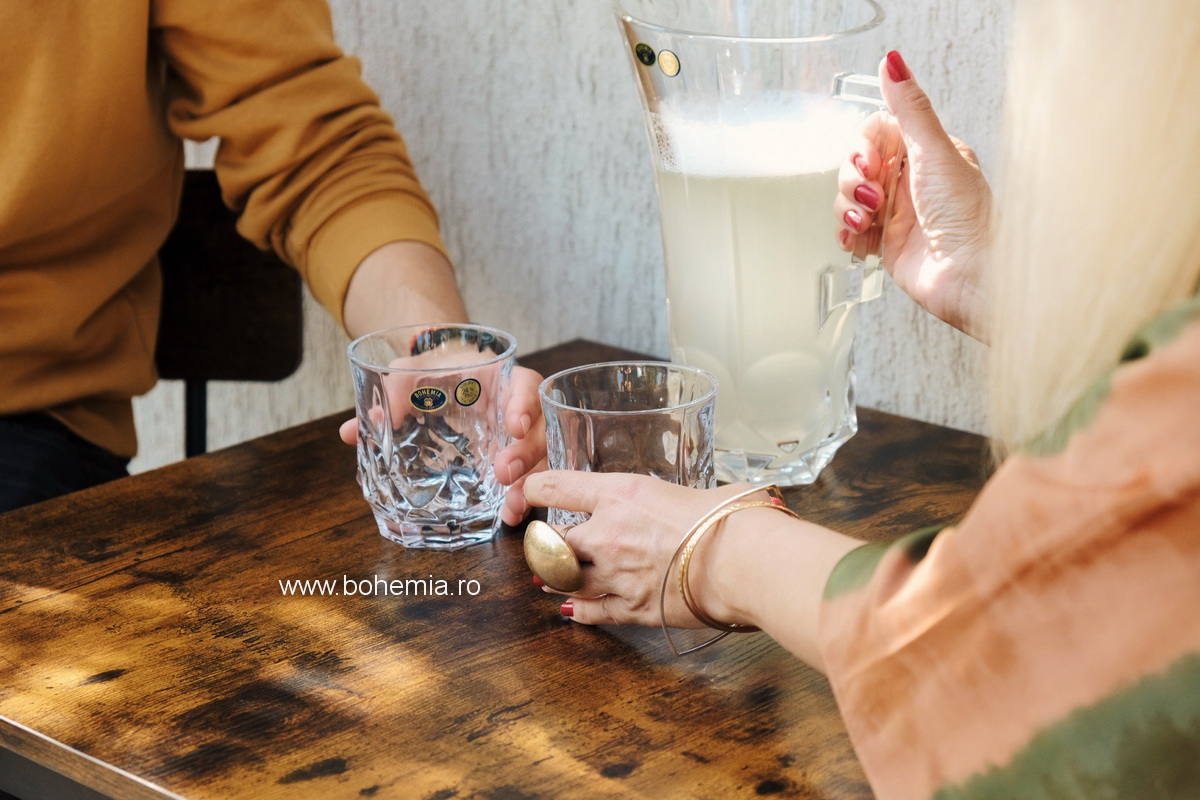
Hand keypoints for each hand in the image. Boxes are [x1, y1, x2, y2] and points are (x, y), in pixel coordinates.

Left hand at [339, 364, 545, 526]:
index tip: (514, 425)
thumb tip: (351, 431)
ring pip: (541, 459)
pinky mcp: (515, 463)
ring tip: (512, 508)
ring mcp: (520, 439)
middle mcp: (519, 409)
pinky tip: (509, 516)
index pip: (525, 384)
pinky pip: (528, 479)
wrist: (441, 381)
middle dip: (527, 453)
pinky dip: (521, 497)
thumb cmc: (432, 373)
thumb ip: (389, 395)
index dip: (524, 403)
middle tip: (504, 472)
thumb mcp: (410, 374)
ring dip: (530, 483)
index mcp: (501, 378)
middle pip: (539, 428)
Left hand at [524, 471, 862, 670]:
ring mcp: (614, 575)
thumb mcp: (694, 491)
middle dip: (545, 542)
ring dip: (553, 577)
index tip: (527, 493)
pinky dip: (575, 610)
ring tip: (545, 577)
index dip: (532, 490)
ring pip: (562, 578)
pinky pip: (588, 611)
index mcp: (620, 495)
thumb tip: (692, 504)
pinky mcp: (630, 609)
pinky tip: (568, 608)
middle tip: (544, 543)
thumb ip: (675, 499)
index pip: (554, 486)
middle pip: (551, 539)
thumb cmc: (731, 519)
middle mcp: (607, 534)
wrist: (745, 563)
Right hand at [835, 51, 992, 340]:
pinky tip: (858, 238)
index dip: (863, 147)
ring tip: (867, 221)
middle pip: (856, 165)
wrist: (969, 276)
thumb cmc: (967, 219)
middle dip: (853, 180)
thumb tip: (893, 63)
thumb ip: (910, 109)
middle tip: (870, 195)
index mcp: (927, 154)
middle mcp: (910, 181)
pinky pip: (850, 230)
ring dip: (848, 208)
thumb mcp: (935, 152)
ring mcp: (896, 213)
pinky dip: (846, 233)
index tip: (870, 162)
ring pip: (849, 197)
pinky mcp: (885, 243)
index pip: (877, 133)